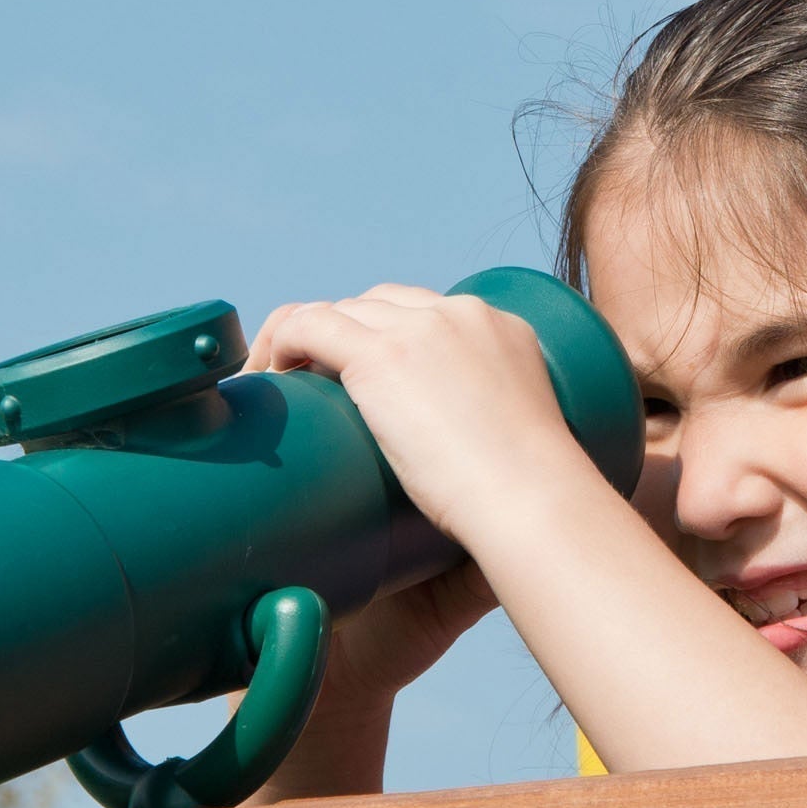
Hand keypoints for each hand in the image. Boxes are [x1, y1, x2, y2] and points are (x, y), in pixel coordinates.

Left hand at [246, 284, 593, 547]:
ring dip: (309, 340)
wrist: (533, 500)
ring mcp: (420, 330)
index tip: (369, 382)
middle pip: (383, 305)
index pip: (428, 314)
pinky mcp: (382, 356)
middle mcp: (460, 314)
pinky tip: (271, 372)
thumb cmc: (535, 502)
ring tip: (287, 384)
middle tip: (320, 385)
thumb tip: (478, 484)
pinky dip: (283, 341)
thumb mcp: (523, 448)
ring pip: (344, 311)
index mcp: (501, 329)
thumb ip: (499, 442)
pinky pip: (311, 324)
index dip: (390, 340)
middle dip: (348, 336)